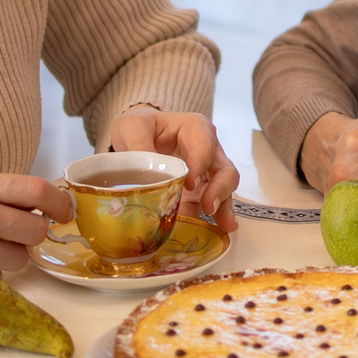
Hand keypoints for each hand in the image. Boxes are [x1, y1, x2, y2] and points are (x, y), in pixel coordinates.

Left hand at [106, 107, 241, 232]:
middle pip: (224, 169)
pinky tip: (210, 231)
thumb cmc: (139, 125)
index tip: (188, 183)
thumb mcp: (133, 126)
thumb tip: (149, 175)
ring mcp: (206, 171)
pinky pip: (206, 204)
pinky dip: (207, 218)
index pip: (205, 146)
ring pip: (223, 189)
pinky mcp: (199, 189)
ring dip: (222, 208)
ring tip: (224, 226)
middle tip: (208, 207)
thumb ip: (139, 145)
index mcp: (195, 128)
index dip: (200, 165)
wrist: (136, 136)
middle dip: (220, 190)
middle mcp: (208, 149)